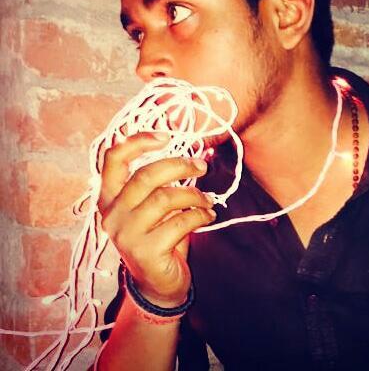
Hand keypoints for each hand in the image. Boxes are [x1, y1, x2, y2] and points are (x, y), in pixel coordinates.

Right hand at [97, 132, 214, 306]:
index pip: (113, 159)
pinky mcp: (145, 252)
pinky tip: (208, 216)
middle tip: (202, 167)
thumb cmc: (159, 236)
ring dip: (195, 196)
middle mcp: (111, 214)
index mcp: (109, 198)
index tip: (166, 135)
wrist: (158, 285)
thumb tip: (196, 155)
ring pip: (166, 198)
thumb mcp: (154, 207)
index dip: (137, 142)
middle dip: (180, 166)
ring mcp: (125, 234)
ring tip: (208, 200)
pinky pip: (180, 222)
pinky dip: (200, 215)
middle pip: (146, 175)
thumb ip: (162, 183)